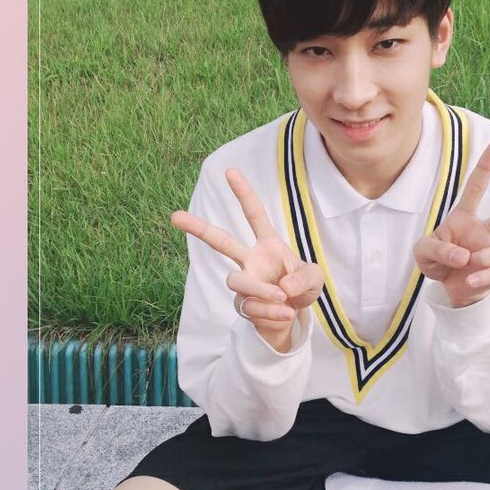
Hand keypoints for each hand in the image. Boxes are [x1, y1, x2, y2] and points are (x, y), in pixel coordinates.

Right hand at [171, 168, 322, 350]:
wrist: (294, 317)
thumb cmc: (301, 289)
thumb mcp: (315, 280)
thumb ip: (304, 278)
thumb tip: (283, 286)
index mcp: (268, 244)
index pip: (254, 215)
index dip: (243, 194)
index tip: (230, 171)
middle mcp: (251, 260)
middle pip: (221, 241)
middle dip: (198, 228)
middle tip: (174, 216)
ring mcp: (244, 281)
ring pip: (236, 280)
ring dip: (261, 290)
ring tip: (283, 299)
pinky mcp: (242, 304)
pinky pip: (249, 306)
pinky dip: (270, 312)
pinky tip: (285, 314)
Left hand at [413, 140, 489, 307]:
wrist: (449, 289)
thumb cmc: (436, 261)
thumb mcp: (423, 252)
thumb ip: (438, 249)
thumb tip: (464, 256)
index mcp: (464, 216)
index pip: (476, 187)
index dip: (486, 166)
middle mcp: (484, 229)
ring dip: (486, 258)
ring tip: (468, 267)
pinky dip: (484, 278)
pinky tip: (470, 281)